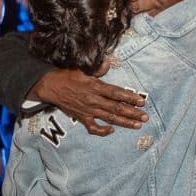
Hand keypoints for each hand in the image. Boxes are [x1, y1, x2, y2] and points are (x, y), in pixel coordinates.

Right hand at [31, 69, 147, 135]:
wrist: (50, 86)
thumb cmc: (67, 75)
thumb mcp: (82, 68)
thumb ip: (97, 69)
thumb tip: (107, 64)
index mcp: (95, 86)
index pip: (117, 93)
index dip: (130, 97)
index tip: (141, 101)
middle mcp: (94, 100)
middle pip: (117, 108)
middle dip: (132, 113)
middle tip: (145, 117)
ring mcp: (88, 110)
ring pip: (109, 118)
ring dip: (124, 122)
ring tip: (137, 125)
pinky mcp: (81, 117)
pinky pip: (93, 127)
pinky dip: (102, 131)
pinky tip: (111, 131)